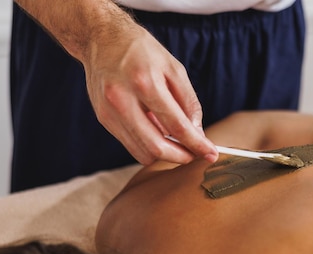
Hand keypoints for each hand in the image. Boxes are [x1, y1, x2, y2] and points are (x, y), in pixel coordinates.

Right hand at [83, 25, 217, 164]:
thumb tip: (198, 134)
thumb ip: (188, 103)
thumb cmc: (141, 51)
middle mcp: (123, 99)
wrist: (101, 38)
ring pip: (142, 152)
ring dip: (164, 154)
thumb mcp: (173, 68)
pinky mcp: (103, 119)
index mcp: (145, 82)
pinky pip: (130, 145)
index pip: (176, 125)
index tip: (210, 154)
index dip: (196, 144)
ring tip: (176, 141)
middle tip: (194, 154)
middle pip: (156, 146)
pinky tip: (157, 132)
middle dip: (180, 156)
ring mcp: (109, 111)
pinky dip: (148, 145)